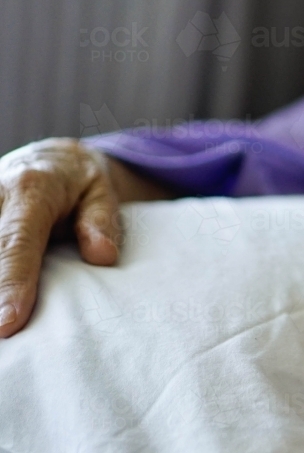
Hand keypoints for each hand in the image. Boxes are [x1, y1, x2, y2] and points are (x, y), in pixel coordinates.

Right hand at [0, 138, 165, 336]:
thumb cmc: (80, 181)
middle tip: (4, 335)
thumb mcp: (102, 191)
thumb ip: (102, 221)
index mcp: (31, 189)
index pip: (17, 244)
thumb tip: (102, 255)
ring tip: (5, 336)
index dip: (11, 284)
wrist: (50, 158)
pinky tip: (1, 304)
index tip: (8, 323)